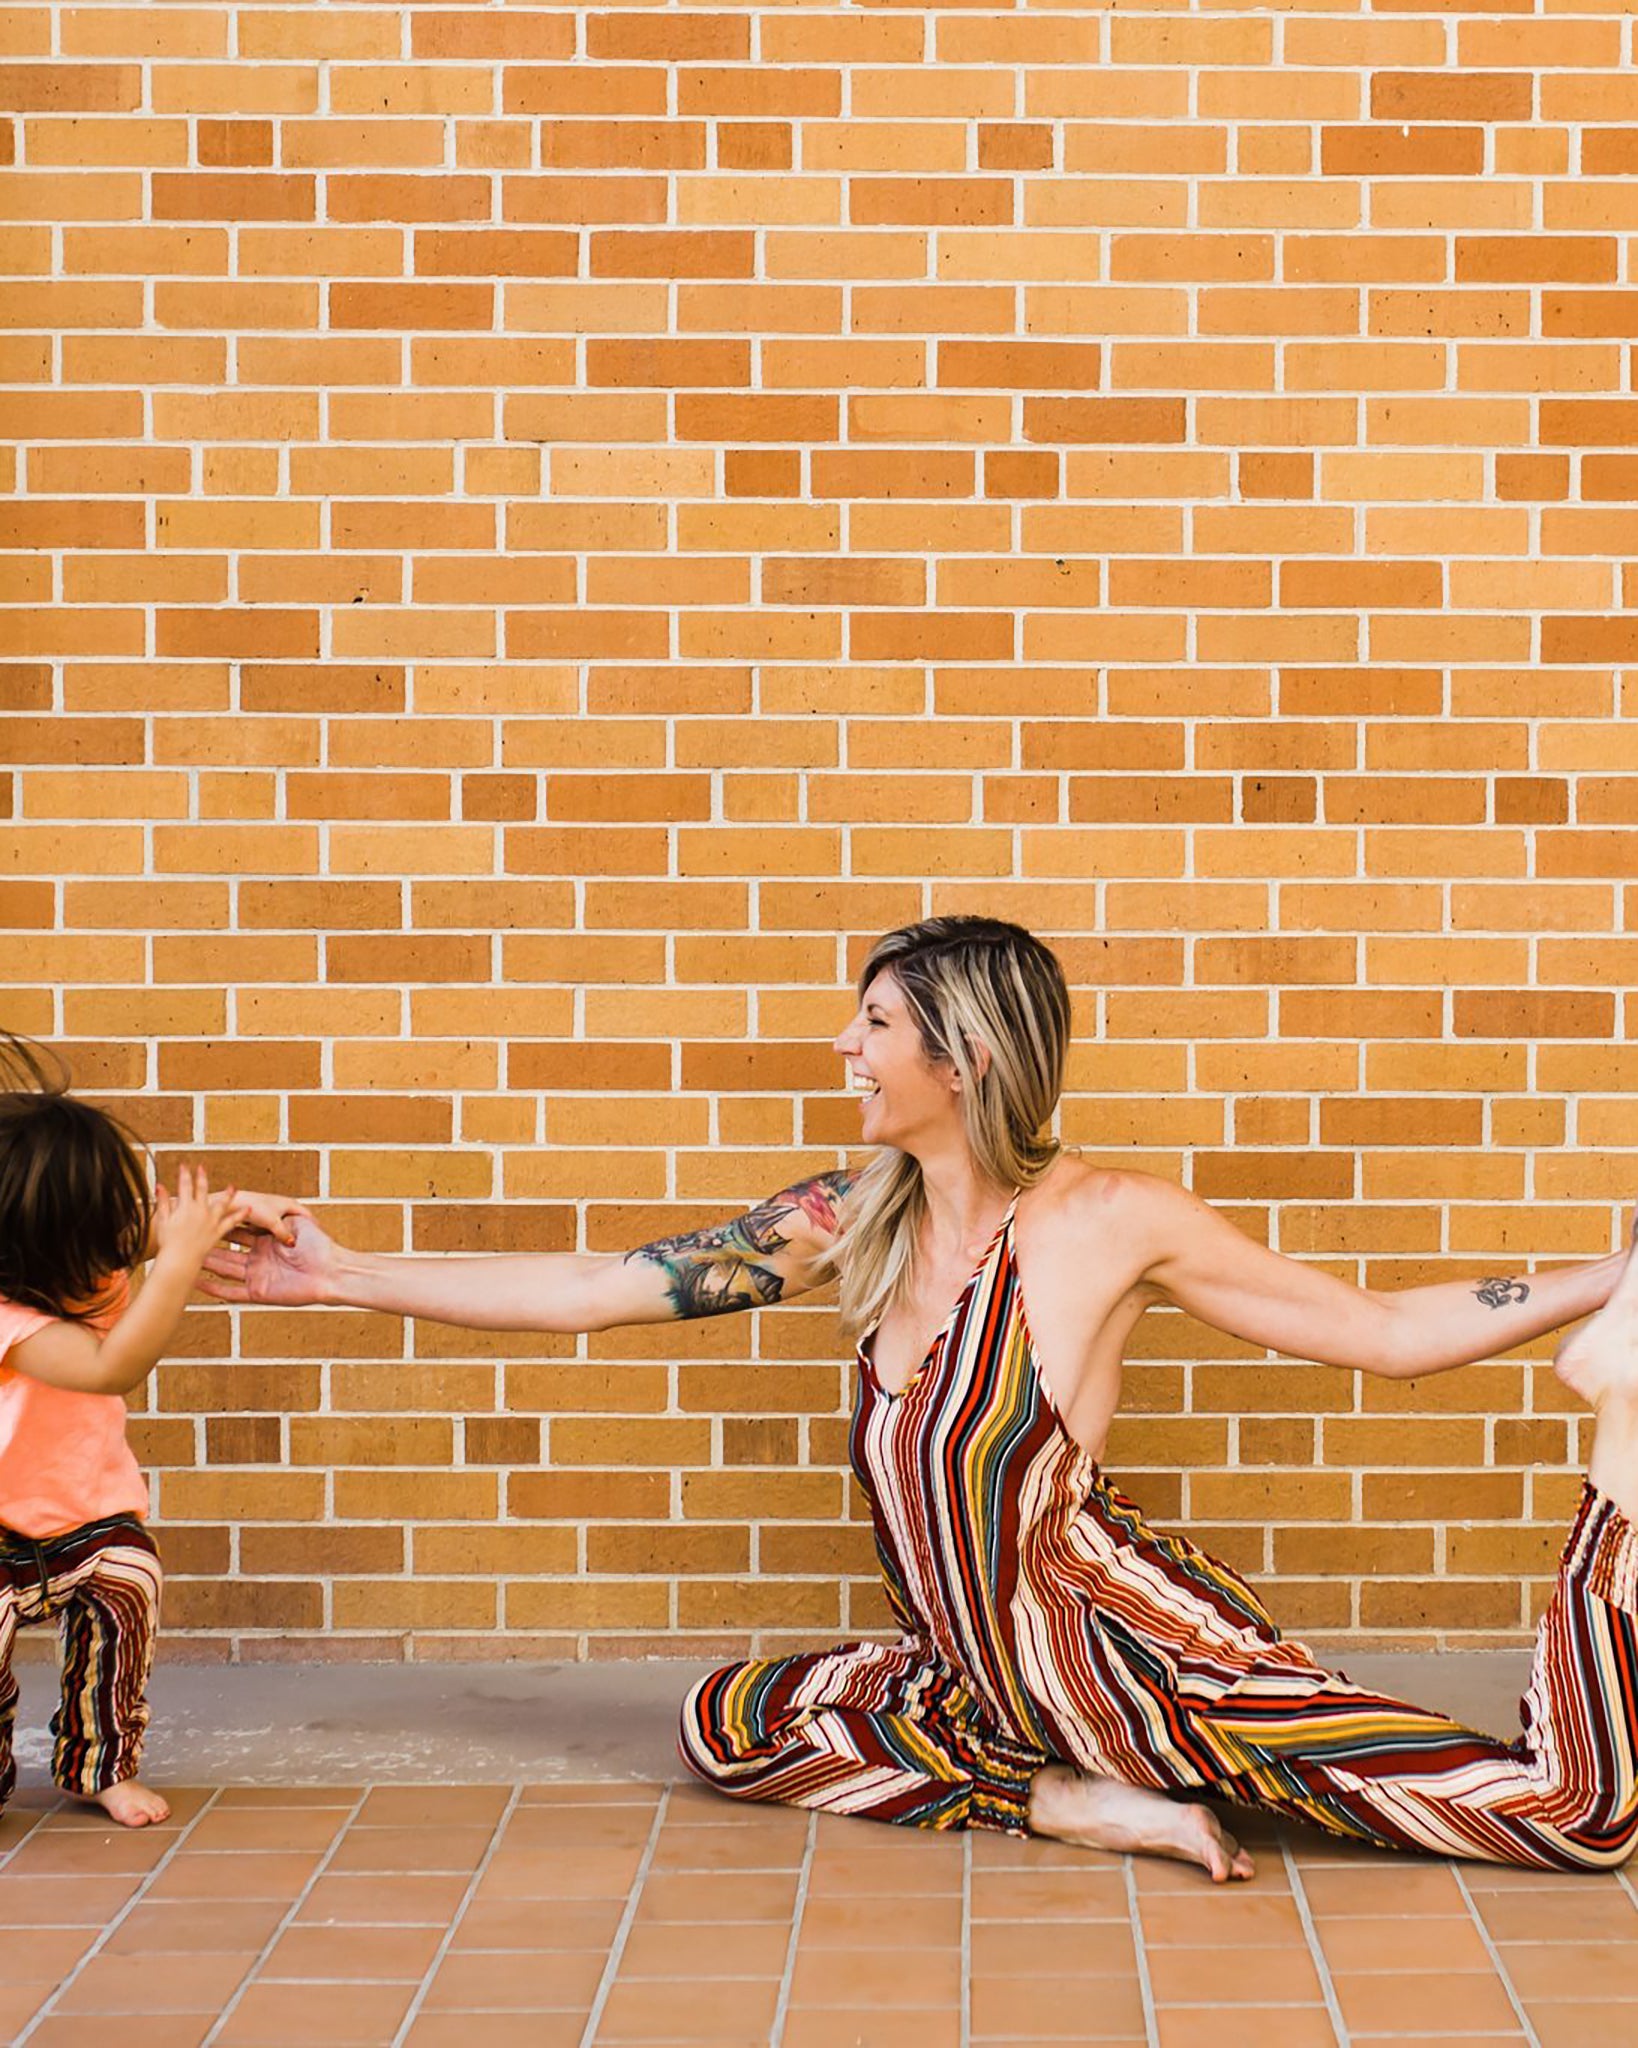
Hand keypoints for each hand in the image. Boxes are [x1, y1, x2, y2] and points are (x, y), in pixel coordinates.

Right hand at [154, 1165, 252, 1278]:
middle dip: (201, 1177)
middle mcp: (200, 1210)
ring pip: (221, 1203)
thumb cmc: (168, 1243)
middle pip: (202, 1189)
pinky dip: (240, 1215)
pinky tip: (248, 1209)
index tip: (184, 1166)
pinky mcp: (218, 1231)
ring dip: (227, 1194)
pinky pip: (232, 1221)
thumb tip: (160, 1187)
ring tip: (232, 1187)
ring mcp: (210, 1220)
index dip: (184, 1174)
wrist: (179, 1259)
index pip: (184, 1185)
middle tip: (202, 1168)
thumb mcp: (162, 1220)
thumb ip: (163, 1202)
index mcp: (185, 1206)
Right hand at [198, 1210, 338, 1307]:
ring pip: (225, 1270)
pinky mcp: (258, 1293)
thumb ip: (273, 1217)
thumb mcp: (297, 1224)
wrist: (330, 1273)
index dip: (222, 1225)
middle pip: (227, 1252)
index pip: (239, 1233)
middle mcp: (260, 1260)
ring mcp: (257, 1277)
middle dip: (208, 1245)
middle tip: (186, 1236)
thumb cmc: (319, 1246)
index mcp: (267, 1243)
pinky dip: (214, 1288)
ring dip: (206, 1264)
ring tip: (185, 1256)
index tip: (203, 1215)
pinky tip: (196, 1282)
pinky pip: (232, 1292)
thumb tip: (257, 1205)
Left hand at [230, 1188, 306, 1246]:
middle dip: (297, 1229)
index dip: (312, 1224)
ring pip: (282, 1223)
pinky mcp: (262, 1215)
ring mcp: (272, 1210)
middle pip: (295, 1219)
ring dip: (283, 1231)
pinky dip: (272, 1232)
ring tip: (285, 1242)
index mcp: (290, 1203)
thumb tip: (292, 1242)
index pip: (308, 1214)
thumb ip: (284, 1233)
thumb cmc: (253, 1206)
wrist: (234, 1202)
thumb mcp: (273, 1222)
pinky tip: (269, 1240)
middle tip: (301, 1241)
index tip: (315, 1235)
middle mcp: (282, 1205)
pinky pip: (271, 1226)